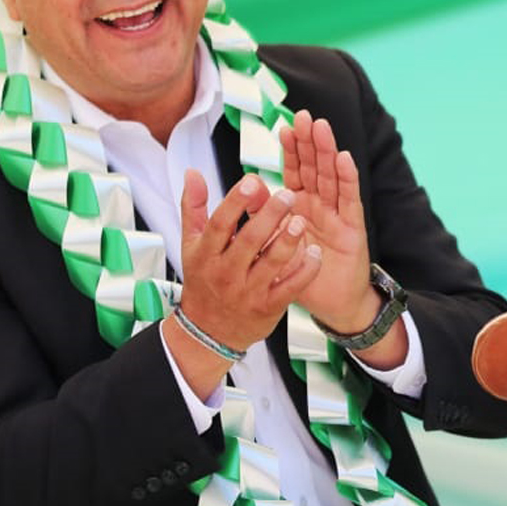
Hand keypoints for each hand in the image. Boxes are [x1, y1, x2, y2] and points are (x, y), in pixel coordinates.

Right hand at [176, 170, 320, 354]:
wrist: (208, 332)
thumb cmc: (203, 282)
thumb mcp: (191, 245)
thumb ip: (194, 207)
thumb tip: (193, 173)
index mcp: (206, 253)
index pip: (220, 224)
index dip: (236, 201)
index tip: (253, 181)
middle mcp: (226, 272)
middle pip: (249, 241)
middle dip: (269, 216)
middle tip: (287, 195)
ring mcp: (248, 291)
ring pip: (271, 263)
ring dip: (288, 241)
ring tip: (300, 221)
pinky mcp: (268, 307)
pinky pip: (290, 287)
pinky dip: (305, 270)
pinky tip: (315, 253)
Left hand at [280, 110, 376, 329]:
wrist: (331, 304)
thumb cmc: (302, 273)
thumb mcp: (276, 244)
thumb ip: (265, 216)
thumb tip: (249, 188)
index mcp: (300, 207)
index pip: (295, 172)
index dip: (291, 151)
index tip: (285, 127)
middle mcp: (320, 206)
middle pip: (315, 168)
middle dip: (310, 142)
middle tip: (304, 116)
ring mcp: (338, 214)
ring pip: (332, 177)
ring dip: (327, 152)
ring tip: (321, 128)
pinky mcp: (353, 228)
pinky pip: (349, 200)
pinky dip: (347, 178)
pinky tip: (343, 158)